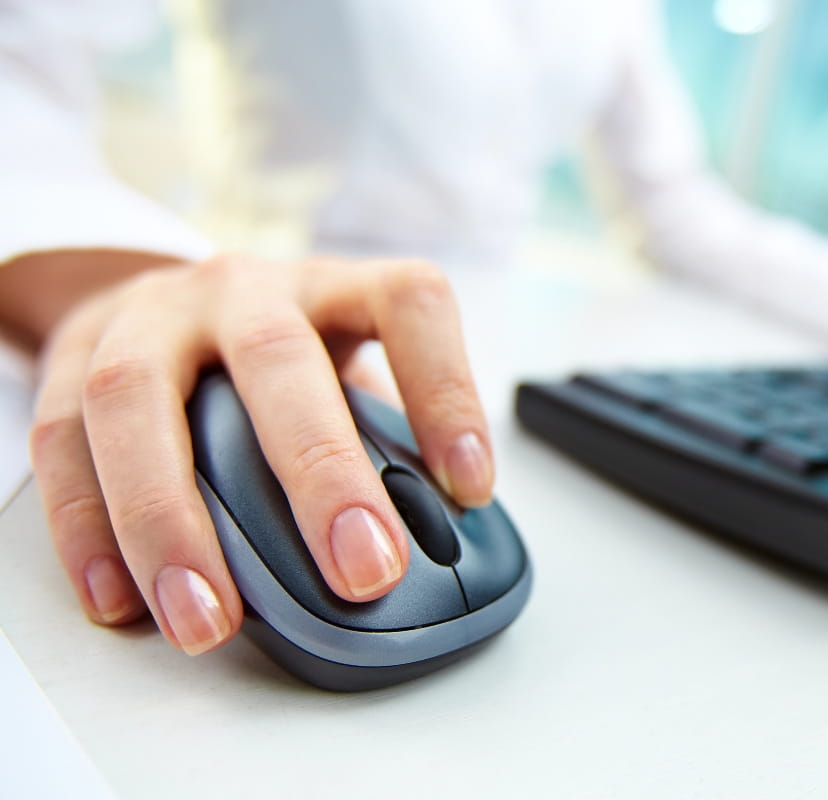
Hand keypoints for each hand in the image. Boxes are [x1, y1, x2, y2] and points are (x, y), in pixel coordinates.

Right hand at [25, 253, 492, 654]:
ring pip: (139, 399)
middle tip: (363, 571)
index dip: (447, 389)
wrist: (161, 303)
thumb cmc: (279, 358)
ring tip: (210, 620)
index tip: (472, 487)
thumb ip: (380, 437)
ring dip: (171, 521)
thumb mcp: (345, 369)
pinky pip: (61, 442)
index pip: (407, 304)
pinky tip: (120, 600)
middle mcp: (244, 289)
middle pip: (277, 356)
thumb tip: (432, 537)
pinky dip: (86, 529)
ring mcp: (152, 317)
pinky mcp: (72, 359)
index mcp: (335, 287)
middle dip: (321, 471)